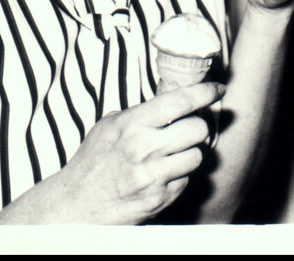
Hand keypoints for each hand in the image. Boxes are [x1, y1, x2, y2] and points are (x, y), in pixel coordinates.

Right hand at [49, 82, 224, 223]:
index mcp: (132, 124)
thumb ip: (139, 113)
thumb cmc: (93, 161)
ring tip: (173, 154)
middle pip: (197, 128)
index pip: (180, 101)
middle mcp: (144, 148)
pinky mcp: (159, 198)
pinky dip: (180, 176)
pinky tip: (163, 174)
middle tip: (188, 129)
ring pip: (197, 155)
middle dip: (197, 127)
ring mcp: (153, 175)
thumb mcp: (109, 126)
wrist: (76, 205)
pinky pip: (187, 179)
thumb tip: (171, 99)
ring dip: (190, 153)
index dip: (205, 92)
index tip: (218, 89)